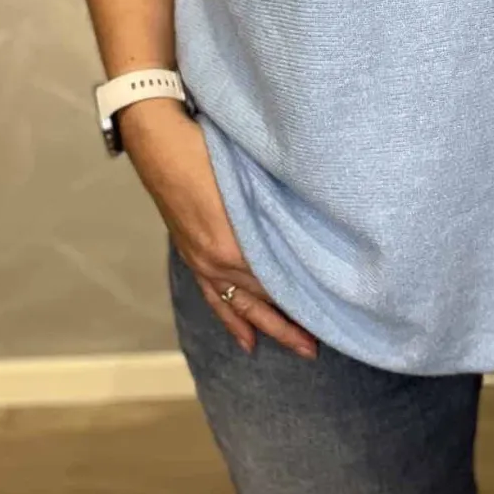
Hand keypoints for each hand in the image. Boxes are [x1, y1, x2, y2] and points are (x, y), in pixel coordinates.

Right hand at [119, 99, 319, 359]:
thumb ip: (275, 209)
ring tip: (300, 348)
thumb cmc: (208, 152)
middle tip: (320, 345)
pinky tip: (248, 341)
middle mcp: (219, 260)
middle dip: (293, 322)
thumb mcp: (250, 178)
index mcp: (236, 241)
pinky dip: (232, 321)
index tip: (333, 311)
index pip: (279, 279)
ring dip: (270, 328)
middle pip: (264, 299)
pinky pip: (216, 299)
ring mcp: (204, 262)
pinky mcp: (193, 258)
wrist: (160, 145)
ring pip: (242, 306)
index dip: (305, 296)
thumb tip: (307, 229)